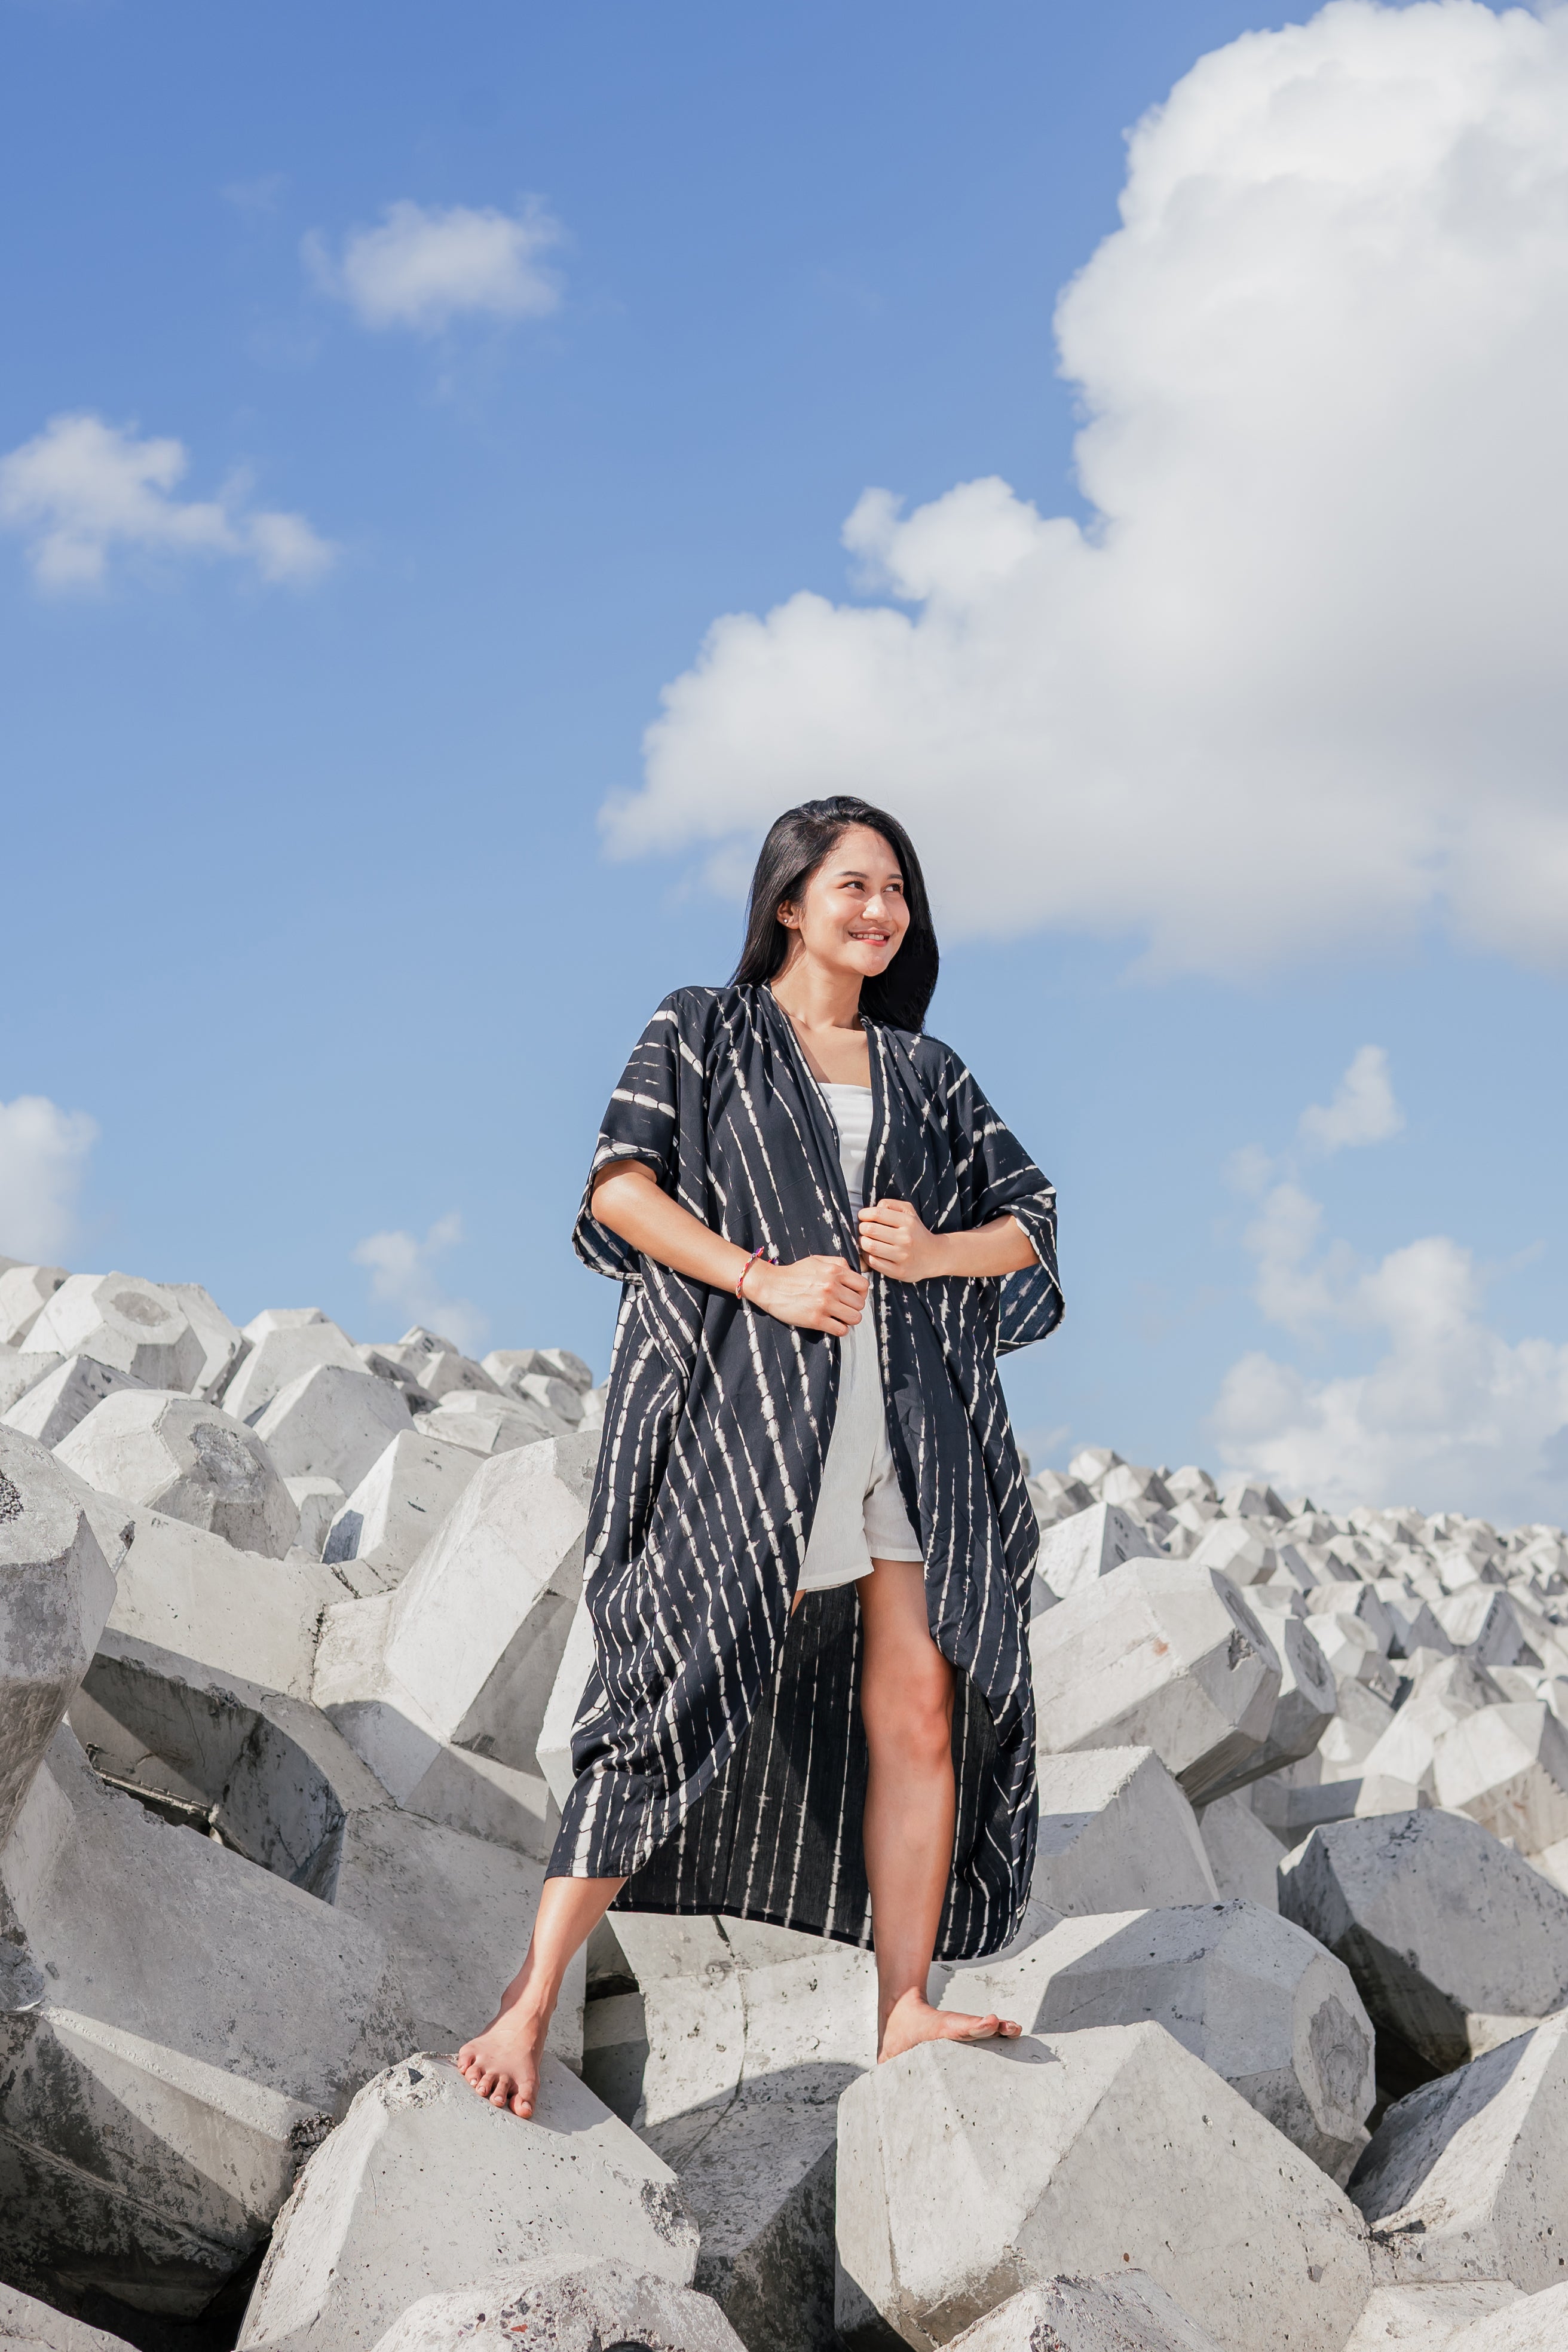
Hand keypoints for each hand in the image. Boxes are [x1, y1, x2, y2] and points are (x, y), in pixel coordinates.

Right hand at [746, 1254, 867, 1334]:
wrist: (770, 1286)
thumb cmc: (794, 1274)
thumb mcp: (817, 1260)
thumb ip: (837, 1263)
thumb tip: (853, 1273)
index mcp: (834, 1272)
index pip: (863, 1286)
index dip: (861, 1293)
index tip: (853, 1296)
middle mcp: (832, 1287)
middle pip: (860, 1304)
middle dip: (853, 1307)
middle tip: (843, 1308)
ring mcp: (824, 1304)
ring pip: (855, 1318)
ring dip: (848, 1319)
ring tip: (839, 1317)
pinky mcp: (816, 1320)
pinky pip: (841, 1330)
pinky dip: (840, 1329)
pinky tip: (832, 1324)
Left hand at [857, 1199, 946, 1282]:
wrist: (935, 1255)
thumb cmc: (916, 1232)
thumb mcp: (909, 1211)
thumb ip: (890, 1204)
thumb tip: (873, 1208)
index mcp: (908, 1222)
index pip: (877, 1213)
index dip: (864, 1214)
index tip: (863, 1217)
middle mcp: (905, 1239)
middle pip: (870, 1230)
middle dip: (862, 1228)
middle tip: (864, 1230)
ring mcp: (902, 1256)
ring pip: (870, 1246)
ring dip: (863, 1242)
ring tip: (866, 1240)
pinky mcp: (898, 1271)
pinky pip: (873, 1262)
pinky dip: (867, 1256)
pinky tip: (871, 1252)